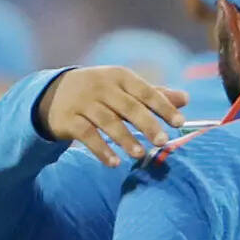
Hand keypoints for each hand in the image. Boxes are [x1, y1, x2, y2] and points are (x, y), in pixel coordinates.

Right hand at [34, 67, 187, 166]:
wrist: (53, 93)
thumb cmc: (100, 92)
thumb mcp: (124, 88)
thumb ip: (153, 94)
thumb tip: (185, 99)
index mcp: (120, 76)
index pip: (145, 91)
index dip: (163, 106)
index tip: (179, 122)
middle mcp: (102, 86)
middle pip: (128, 106)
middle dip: (147, 124)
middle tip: (163, 141)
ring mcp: (83, 102)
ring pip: (107, 121)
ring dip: (125, 139)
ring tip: (140, 154)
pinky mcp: (68, 119)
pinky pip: (87, 135)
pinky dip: (101, 150)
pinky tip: (114, 163)